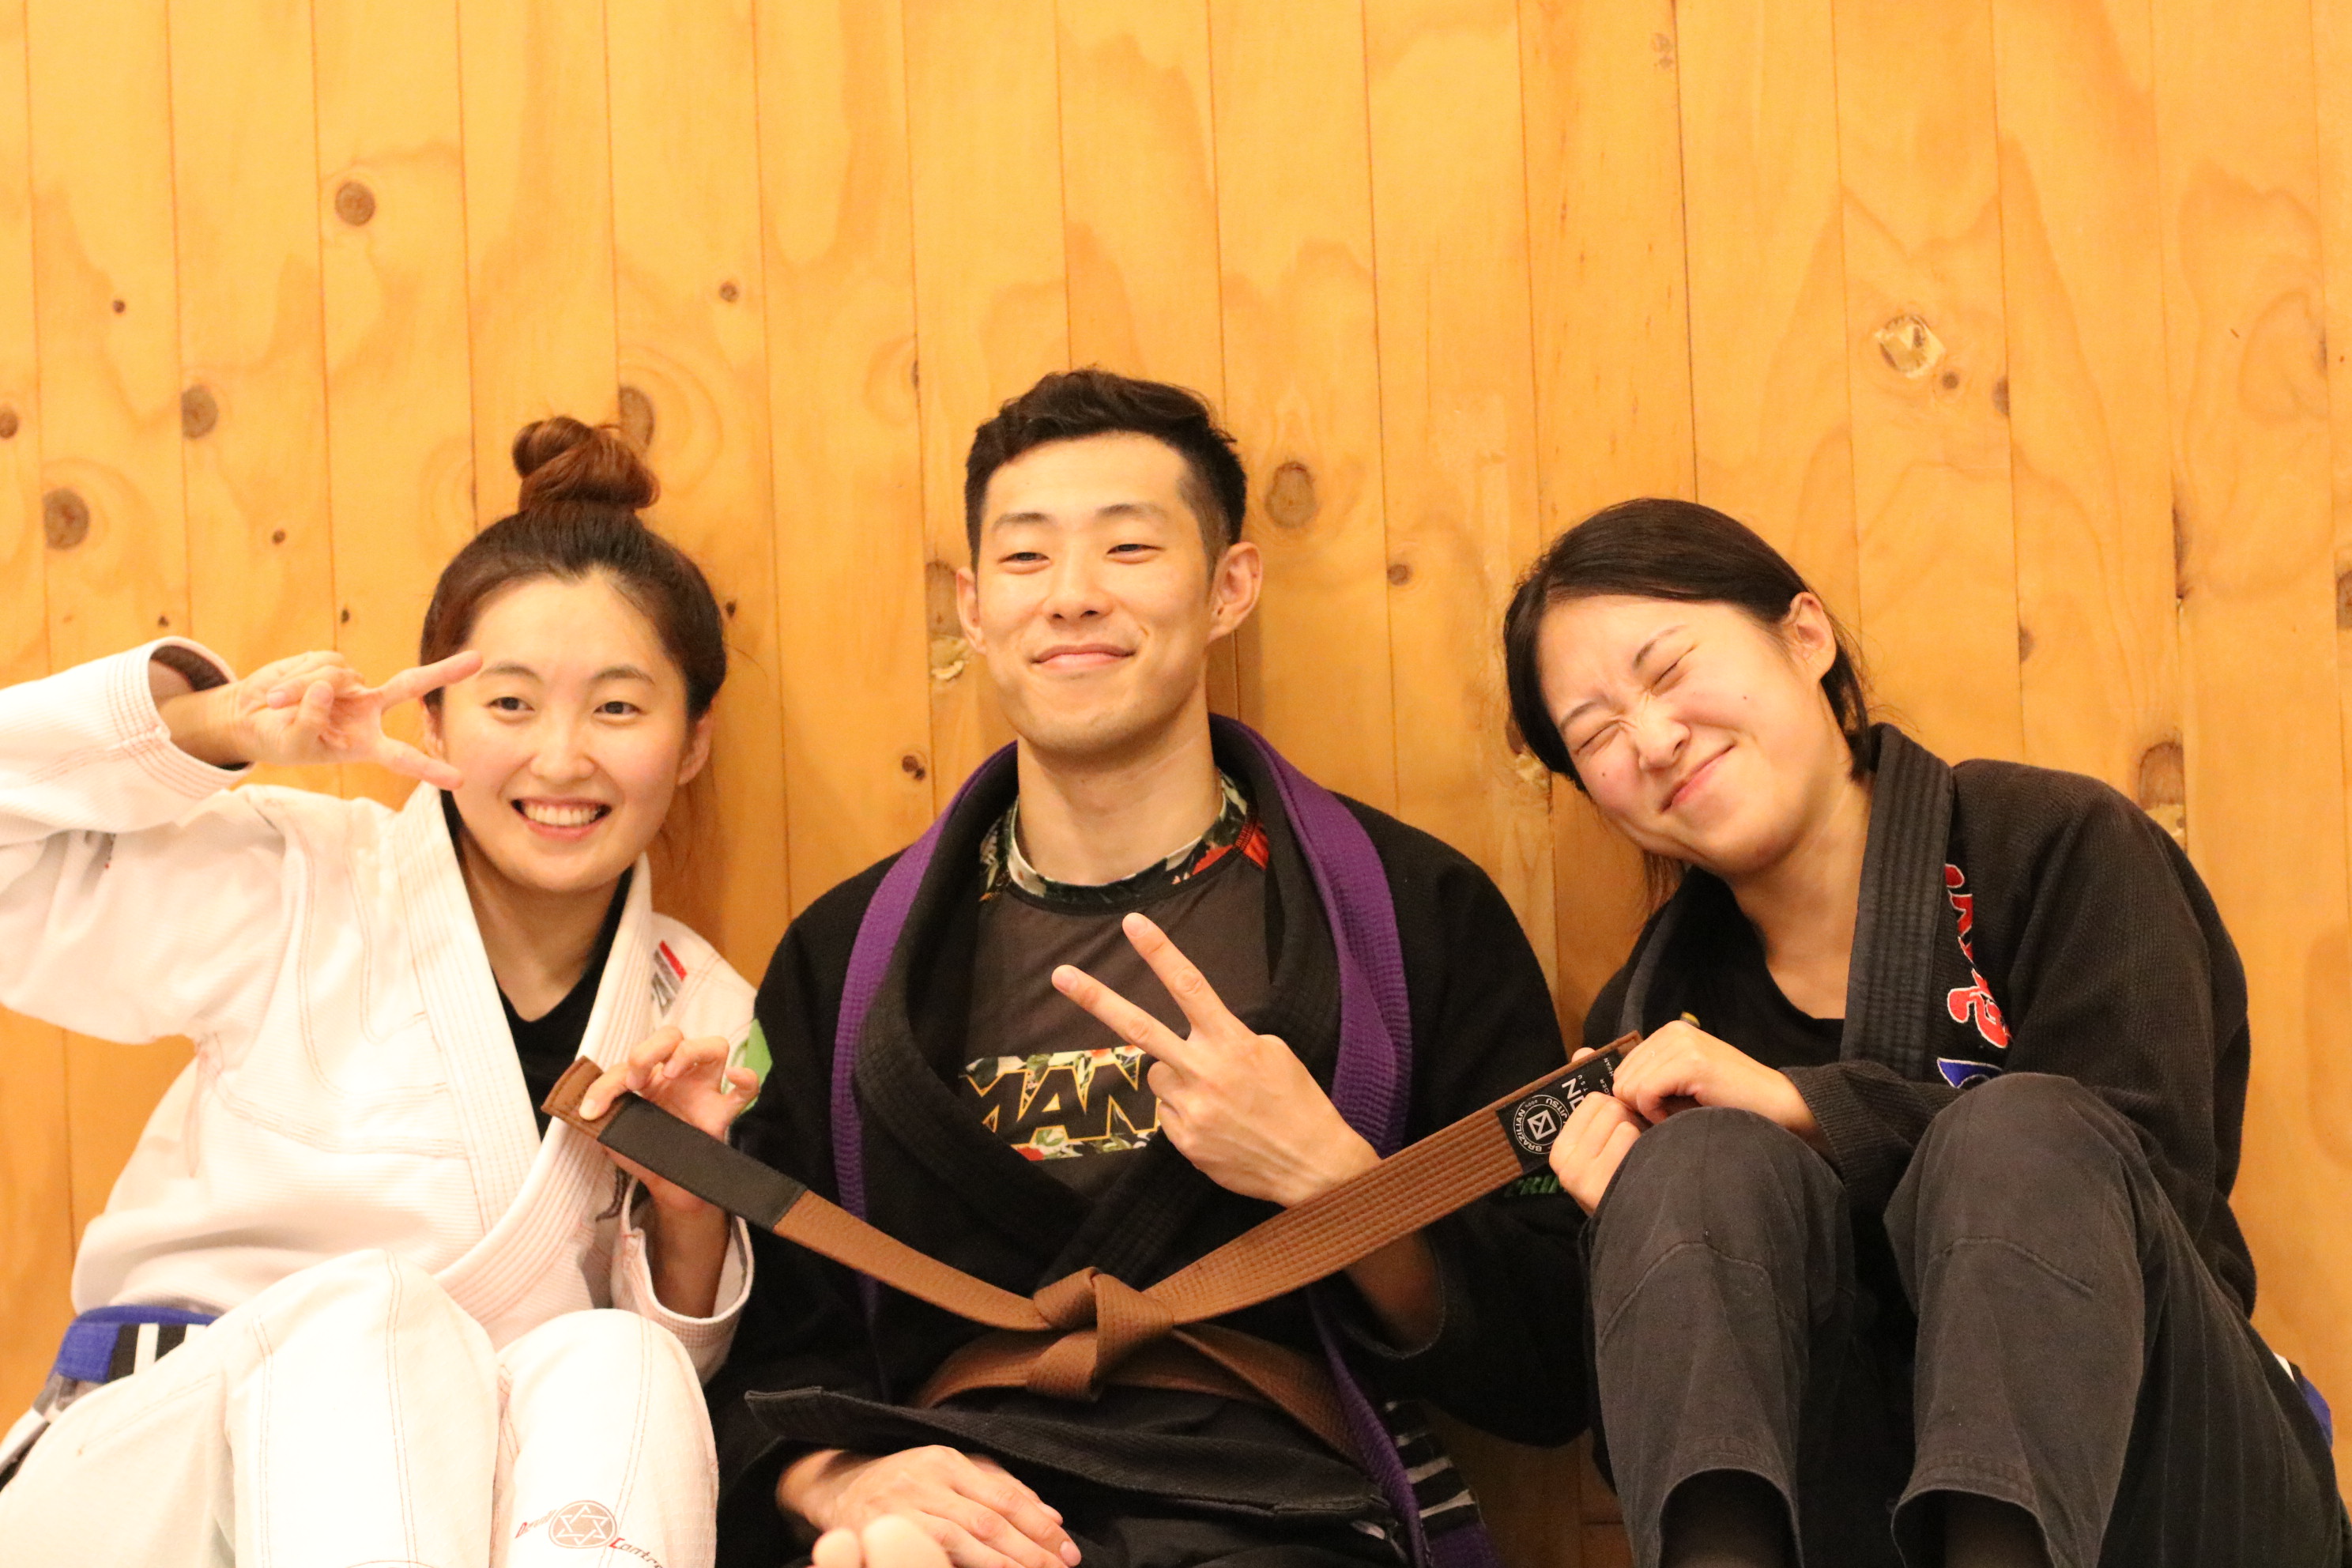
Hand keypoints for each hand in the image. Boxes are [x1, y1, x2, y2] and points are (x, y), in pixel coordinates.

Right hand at [154, 648, 479, 785]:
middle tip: (478, 660)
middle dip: (443, 672)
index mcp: (366, 744)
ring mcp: (351, 685)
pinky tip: (280, 692)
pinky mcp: (331, 663)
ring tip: (276, 705)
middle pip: (410, 686)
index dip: (429, 769)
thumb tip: (326, 687)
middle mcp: (368, 711)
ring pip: (336, 677)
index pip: (402, 757)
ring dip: (300, 690)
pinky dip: (295, 679)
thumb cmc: (279, 740)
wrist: (251, 717)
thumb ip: (310, 721)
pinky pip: (318, 664)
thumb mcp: (294, 745)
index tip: (460, 781)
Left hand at [577, 1026, 756, 1217]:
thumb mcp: (616, 1131)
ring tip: (671, 1073)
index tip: (595, 1108)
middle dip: (651, 1049)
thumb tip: (588, 1111)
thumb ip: (606, 1115)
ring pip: (714, 1046)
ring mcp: (705, 1091)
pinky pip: (746, 1091)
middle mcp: (679, 1076)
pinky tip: (734, 1075)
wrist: (666, 1187)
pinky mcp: (723, 1114)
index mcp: (651, 1077)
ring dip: (690, 1051)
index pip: (630, 1061)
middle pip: (674, 1035)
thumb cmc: (645, 1152)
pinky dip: (746, 1078)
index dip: (609, 1080)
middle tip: (638, 1079)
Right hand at [782, 1447, 1080, 1567]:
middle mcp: (925, 1479)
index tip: (1067, 1550)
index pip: (1005, 1496)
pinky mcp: (881, 1533)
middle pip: (988, 1520)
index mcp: (948, 1460)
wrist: (836, 1486)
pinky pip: (926, 1554)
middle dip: (1029, 1550)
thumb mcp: (949, 1471)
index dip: (1039, 1526)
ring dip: (1001, 1564)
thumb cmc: (904, 1481)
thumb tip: (1052, 1517)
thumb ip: (1000, 1487)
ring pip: (960, 1540)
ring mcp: (900, 1508)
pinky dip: (957, 1567)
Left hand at [1050, 912, 1375, 1207]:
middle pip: (1139, 1028)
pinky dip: (1185, 1111)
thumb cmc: (1297, 1102)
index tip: (1132, 923)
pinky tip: (1218, 1123)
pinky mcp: (1183, 1140)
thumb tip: (1196, 1041)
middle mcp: (1203, 1071)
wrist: (1311, 1165)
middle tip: (1060, 975)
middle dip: (1097, 999)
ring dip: (1177, 1077)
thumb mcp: (1274, 1052)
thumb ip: (1229, 1038)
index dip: (1160, 952)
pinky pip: (1167, 1113)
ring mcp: (1190, 1108)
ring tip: (1218, 1096)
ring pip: (1158, 1075)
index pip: (1190, 986)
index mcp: (1231, 1041)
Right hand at [1547, 1049, 1647, 1214]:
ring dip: (1640, 1131)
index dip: (1617, 1107)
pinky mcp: (1599, 1184)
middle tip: (1638, 1141)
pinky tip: (1647, 1163)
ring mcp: (1579, 1174)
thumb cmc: (1628, 1172)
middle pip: (1608, 1106)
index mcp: (1560, 1146)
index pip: (1594, 1099)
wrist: (1646, 1225)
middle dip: (1628, 1117)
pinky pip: (1629, 1136)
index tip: (1626, 1128)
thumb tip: (1583, 1051)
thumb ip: (1591, 1093)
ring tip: (1644, 1152)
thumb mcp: (1606, 1134)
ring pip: (1621, 1119)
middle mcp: (1563, 1162)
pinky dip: (1645, 1145)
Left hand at [1606, 1020, 1821, 1147]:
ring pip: (1628, 1087)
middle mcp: (1672, 1031)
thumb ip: (1641, 1077)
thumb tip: (1586, 1066)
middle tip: (1673, 1113)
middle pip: (1620, 1079)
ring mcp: (1682, 1044)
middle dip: (1641, 1106)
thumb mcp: (1677, 1085)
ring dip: (1650, 1112)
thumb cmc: (1726, 1104)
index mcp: (1667, 1034)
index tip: (1660, 1109)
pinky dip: (1656, 1113)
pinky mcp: (1690, 1062)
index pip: (1620, 1069)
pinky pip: (1644, 1093)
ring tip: (1680, 1113)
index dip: (1635, 1098)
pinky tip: (1680, 1116)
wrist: (1778, 1107)